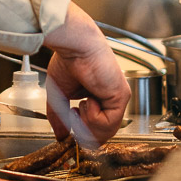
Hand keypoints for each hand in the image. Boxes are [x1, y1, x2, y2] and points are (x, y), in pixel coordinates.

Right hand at [43, 2, 130, 142]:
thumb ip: (60, 117)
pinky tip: (88, 101)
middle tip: (73, 117)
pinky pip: (109, 123)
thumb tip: (60, 135)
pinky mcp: (121, 96)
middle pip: (104, 134)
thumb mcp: (60, 95)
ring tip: (79, 106)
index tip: (70, 123)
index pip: (98, 127)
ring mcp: (119, 98)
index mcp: (100, 97)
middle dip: (85, 132)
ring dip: (87, 124)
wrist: (74, 45)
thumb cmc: (68, 60)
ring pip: (107, 131)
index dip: (83, 132)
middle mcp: (112, 99)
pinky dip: (93, 118)